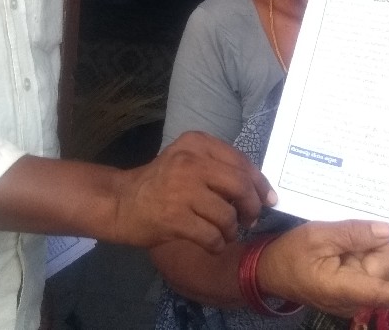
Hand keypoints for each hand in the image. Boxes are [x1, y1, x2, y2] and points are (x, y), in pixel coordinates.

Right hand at [112, 131, 276, 252]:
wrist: (121, 202)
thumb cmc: (160, 183)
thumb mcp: (187, 160)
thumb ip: (219, 168)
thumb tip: (261, 189)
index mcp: (196, 143)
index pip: (241, 162)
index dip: (259, 183)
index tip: (267, 199)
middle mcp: (190, 162)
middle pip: (240, 186)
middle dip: (252, 207)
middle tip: (249, 220)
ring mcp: (182, 190)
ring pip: (228, 215)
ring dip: (231, 230)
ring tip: (224, 232)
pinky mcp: (175, 218)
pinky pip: (213, 237)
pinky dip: (217, 244)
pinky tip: (210, 242)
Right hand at [256, 221, 388, 316]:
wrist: (270, 271)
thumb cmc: (290, 255)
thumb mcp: (317, 236)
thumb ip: (353, 234)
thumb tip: (388, 231)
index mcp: (346, 288)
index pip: (388, 292)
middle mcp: (357, 296)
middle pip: (386, 266)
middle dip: (376, 243)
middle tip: (349, 229)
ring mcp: (357, 292)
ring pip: (380, 262)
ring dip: (366, 245)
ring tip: (340, 237)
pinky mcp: (356, 285)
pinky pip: (370, 264)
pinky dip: (362, 249)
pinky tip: (344, 242)